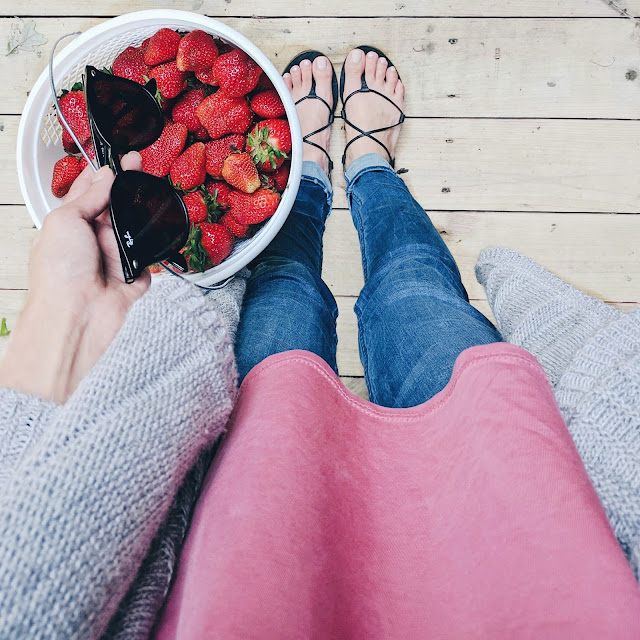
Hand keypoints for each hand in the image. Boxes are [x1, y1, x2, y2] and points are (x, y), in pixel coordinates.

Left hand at [0, 152, 150, 401]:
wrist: (77, 316)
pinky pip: (151, 256)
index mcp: (70, 225)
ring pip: (136, 229)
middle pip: (116, 207)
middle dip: (129, 189)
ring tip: (150, 198)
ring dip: (141, 218)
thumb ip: (89, 196)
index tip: (123, 157)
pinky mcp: (135, 276)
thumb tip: (107, 176)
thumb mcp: (65, 219)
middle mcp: (92, 240)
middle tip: (143, 166)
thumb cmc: (59, 272)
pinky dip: (153, 250)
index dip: (106, 173)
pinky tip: (156, 236)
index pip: (89, 192)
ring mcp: (114, 258)